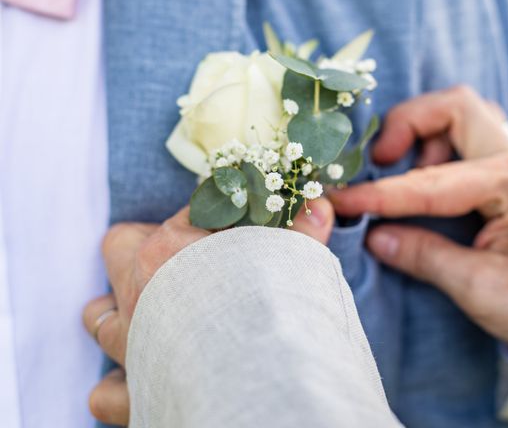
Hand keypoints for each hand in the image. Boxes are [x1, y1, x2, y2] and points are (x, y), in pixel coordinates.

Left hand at [82, 199, 334, 425]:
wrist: (259, 378)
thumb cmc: (272, 311)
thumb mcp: (294, 262)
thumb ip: (304, 232)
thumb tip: (319, 205)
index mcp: (172, 248)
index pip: (189, 212)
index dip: (213, 217)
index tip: (231, 226)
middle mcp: (140, 290)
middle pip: (120, 244)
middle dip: (141, 244)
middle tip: (176, 256)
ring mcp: (129, 342)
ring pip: (98, 316)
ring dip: (117, 313)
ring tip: (146, 314)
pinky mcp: (133, 393)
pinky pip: (106, 392)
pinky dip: (118, 386)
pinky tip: (140, 379)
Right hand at [331, 86, 507, 354]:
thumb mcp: (480, 289)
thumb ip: (425, 258)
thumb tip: (374, 236)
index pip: (431, 182)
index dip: (379, 193)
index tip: (341, 200)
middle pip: (454, 107)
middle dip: (408, 123)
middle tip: (381, 159)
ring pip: (460, 114)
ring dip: (422, 131)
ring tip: (402, 170)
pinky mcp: (505, 168)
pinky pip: (466, 134)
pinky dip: (436, 143)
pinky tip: (424, 176)